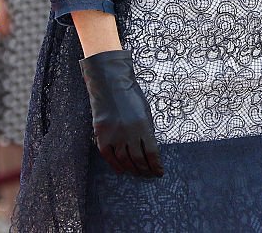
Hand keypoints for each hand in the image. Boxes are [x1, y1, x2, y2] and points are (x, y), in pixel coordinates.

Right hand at [80, 49, 163, 176]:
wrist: (110, 85)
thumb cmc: (131, 96)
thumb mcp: (145, 111)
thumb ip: (147, 130)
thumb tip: (150, 150)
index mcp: (144, 126)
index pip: (152, 153)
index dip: (156, 165)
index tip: (159, 173)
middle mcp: (130, 134)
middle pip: (138, 159)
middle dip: (145, 170)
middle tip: (148, 176)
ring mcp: (114, 136)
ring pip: (124, 160)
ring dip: (132, 170)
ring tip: (137, 174)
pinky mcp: (102, 136)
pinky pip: (109, 157)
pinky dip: (115, 165)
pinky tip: (121, 170)